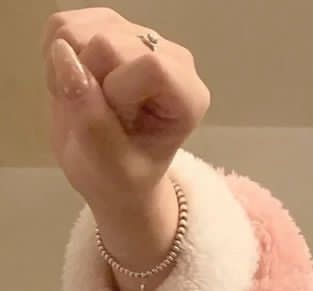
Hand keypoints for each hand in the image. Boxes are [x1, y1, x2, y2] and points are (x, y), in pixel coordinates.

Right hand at [43, 9, 210, 210]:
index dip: (116, 92)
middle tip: (95, 117)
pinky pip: (62, 25)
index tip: (115, 121)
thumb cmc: (120, 177)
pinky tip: (76, 84)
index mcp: (188, 95)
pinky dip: (56, 57)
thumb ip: (90, 116)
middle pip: (107, 42)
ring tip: (86, 103)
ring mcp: (136, 35)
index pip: (150, 66)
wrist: (108, 172)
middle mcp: (169, 57)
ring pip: (79, 30)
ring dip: (68, 71)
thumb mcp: (108, 164)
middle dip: (89, 82)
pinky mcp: (106, 23)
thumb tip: (63, 52)